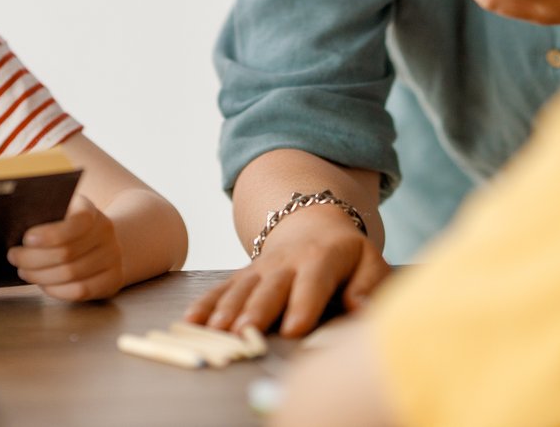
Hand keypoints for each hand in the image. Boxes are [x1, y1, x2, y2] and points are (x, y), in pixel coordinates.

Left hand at [7, 195, 126, 301]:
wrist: (101, 240)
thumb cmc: (67, 227)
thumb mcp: (59, 212)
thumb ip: (42, 216)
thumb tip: (11, 224)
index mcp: (90, 210)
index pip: (75, 223)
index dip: (50, 234)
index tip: (25, 239)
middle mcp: (106, 232)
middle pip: (67, 253)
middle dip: (34, 258)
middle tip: (14, 257)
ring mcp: (112, 257)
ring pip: (71, 274)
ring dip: (41, 276)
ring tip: (25, 271)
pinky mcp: (113, 279)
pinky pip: (81, 290)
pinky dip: (57, 290)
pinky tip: (44, 283)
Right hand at [183, 208, 387, 338]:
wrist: (314, 226)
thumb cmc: (348, 258)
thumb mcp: (369, 263)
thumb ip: (369, 286)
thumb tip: (361, 309)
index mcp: (322, 259)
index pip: (312, 283)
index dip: (303, 305)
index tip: (293, 331)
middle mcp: (287, 262)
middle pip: (270, 288)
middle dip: (256, 310)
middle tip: (244, 333)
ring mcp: (260, 267)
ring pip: (241, 289)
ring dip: (227, 309)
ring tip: (216, 331)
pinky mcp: (243, 275)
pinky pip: (221, 289)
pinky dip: (204, 304)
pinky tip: (190, 322)